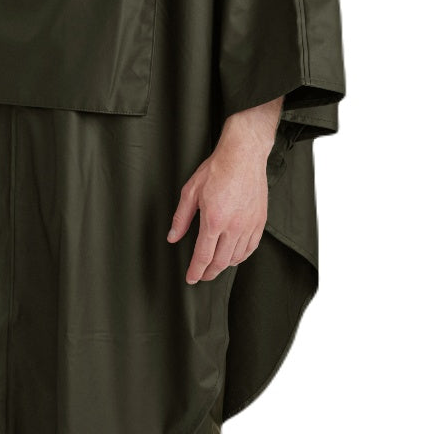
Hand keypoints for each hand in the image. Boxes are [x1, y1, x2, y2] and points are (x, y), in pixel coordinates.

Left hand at [167, 135, 270, 283]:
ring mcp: (249, 225)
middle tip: (202, 275)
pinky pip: (251, 247)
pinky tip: (234, 256)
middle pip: (221, 262)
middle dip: (209, 273)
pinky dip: (241, 256)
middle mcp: (233, 226)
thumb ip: (181, 218)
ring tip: (215, 266)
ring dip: (224, 266)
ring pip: (237, 257)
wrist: (243, 156)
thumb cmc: (217, 170)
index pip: (203, 256)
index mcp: (214, 220)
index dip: (196, 271)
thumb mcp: (190, 192)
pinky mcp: (260, 221)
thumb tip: (173, 237)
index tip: (191, 278)